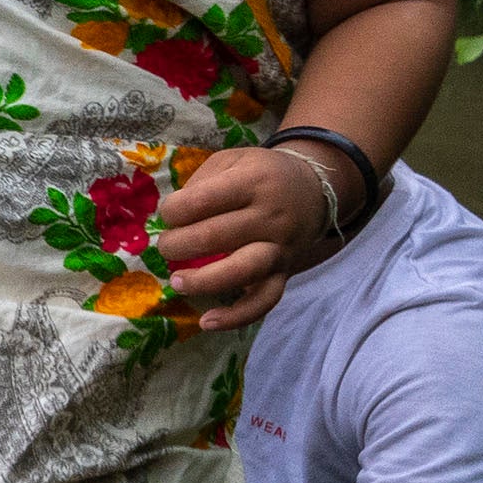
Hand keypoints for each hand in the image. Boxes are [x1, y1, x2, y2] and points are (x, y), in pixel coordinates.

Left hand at [152, 144, 328, 327]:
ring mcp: (279, 248)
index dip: (173, 211)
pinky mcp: (284, 273)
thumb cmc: (261, 175)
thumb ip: (202, 182)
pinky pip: (263, 301)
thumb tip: (172, 217)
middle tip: (167, 247)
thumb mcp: (233, 160)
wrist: (314, 190)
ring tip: (177, 282)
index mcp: (252, 182)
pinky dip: (236, 317)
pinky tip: (207, 322)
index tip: (169, 214)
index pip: (201, 201)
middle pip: (215, 237)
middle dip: (178, 245)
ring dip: (202, 281)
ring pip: (241, 271)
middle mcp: (269, 216)